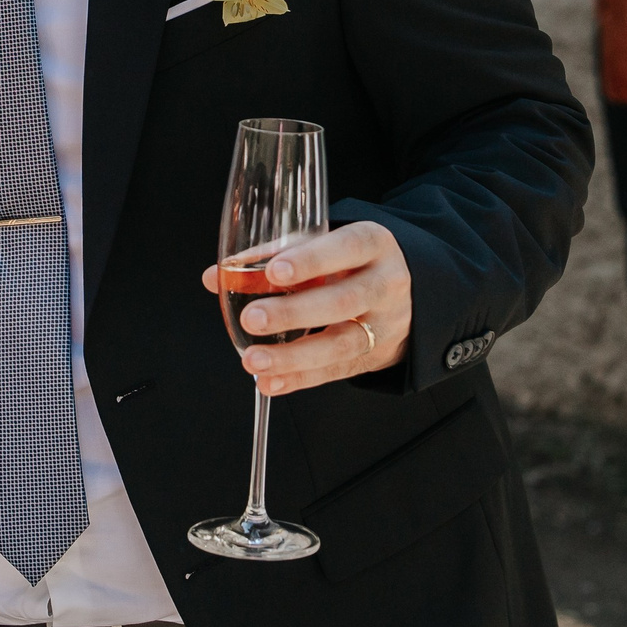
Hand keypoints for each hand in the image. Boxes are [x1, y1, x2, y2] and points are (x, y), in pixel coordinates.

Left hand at [200, 220, 410, 394]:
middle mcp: (385, 283)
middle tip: (253, 318)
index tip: (275, 271)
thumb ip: (273, 257)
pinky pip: (336, 371)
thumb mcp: (325, 247)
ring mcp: (384, 324)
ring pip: (341, 344)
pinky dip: (300, 379)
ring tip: (254, 361)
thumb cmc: (353, 263)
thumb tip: (215, 276)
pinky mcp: (376, 356)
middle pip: (343, 301)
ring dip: (293, 357)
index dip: (312, 260)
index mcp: (373, 244)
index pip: (347, 247)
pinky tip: (270, 382)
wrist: (412, 292)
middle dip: (294, 313)